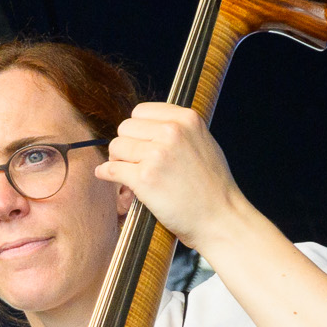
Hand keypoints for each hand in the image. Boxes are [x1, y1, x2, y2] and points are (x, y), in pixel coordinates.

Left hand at [92, 102, 253, 252]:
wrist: (219, 216)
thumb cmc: (212, 184)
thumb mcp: (202, 142)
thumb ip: (177, 130)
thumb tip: (147, 128)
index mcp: (186, 119)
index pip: (140, 111)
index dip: (137, 129)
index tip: (140, 143)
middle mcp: (171, 132)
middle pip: (124, 128)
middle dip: (126, 145)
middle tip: (134, 161)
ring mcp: (157, 154)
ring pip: (115, 147)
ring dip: (118, 161)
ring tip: (132, 173)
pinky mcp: (144, 178)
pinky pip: (109, 169)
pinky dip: (106, 175)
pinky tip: (114, 180)